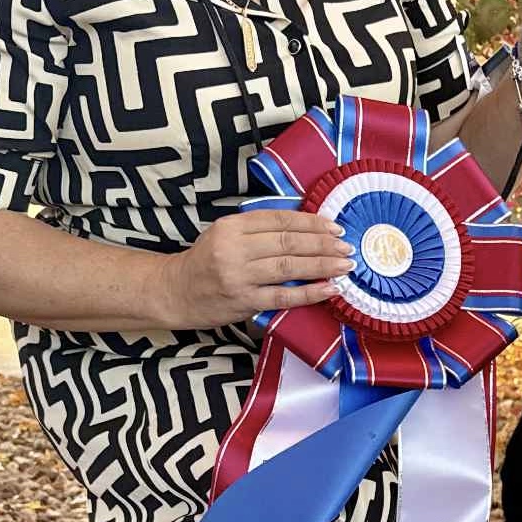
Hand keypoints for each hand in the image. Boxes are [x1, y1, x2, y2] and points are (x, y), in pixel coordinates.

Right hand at [157, 210, 353, 328]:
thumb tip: (305, 226)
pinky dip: (310, 293)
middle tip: (347, 246)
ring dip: (322, 265)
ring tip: (345, 264)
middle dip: (323, 243)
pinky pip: (284, 297)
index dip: (311, 222)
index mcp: (231, 226)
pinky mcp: (244, 302)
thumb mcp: (224, 233)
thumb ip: (258, 228)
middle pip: (288, 242)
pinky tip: (329, 288)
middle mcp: (234, 249)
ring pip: (289, 267)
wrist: (174, 292)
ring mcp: (239, 277)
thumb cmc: (206, 261)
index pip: (280, 220)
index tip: (334, 226)